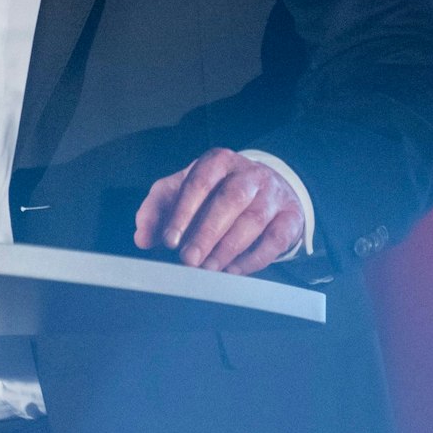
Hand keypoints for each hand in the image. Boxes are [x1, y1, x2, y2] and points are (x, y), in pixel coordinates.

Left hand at [133, 148, 305, 275]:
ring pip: (254, 219)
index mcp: (218, 161)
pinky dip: (253, 258)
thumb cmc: (215, 192)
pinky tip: (232, 271)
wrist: (264, 188)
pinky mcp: (291, 217)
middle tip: (188, 260)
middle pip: (230, 199)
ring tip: (207, 270)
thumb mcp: (182, 192)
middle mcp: (248, 173)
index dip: (183, 212)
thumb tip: (142, 237)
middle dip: (207, 233)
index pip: (199, 182)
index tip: (169, 240)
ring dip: (228, 248)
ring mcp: (273, 194)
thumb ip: (157, 210)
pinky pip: (275, 239)